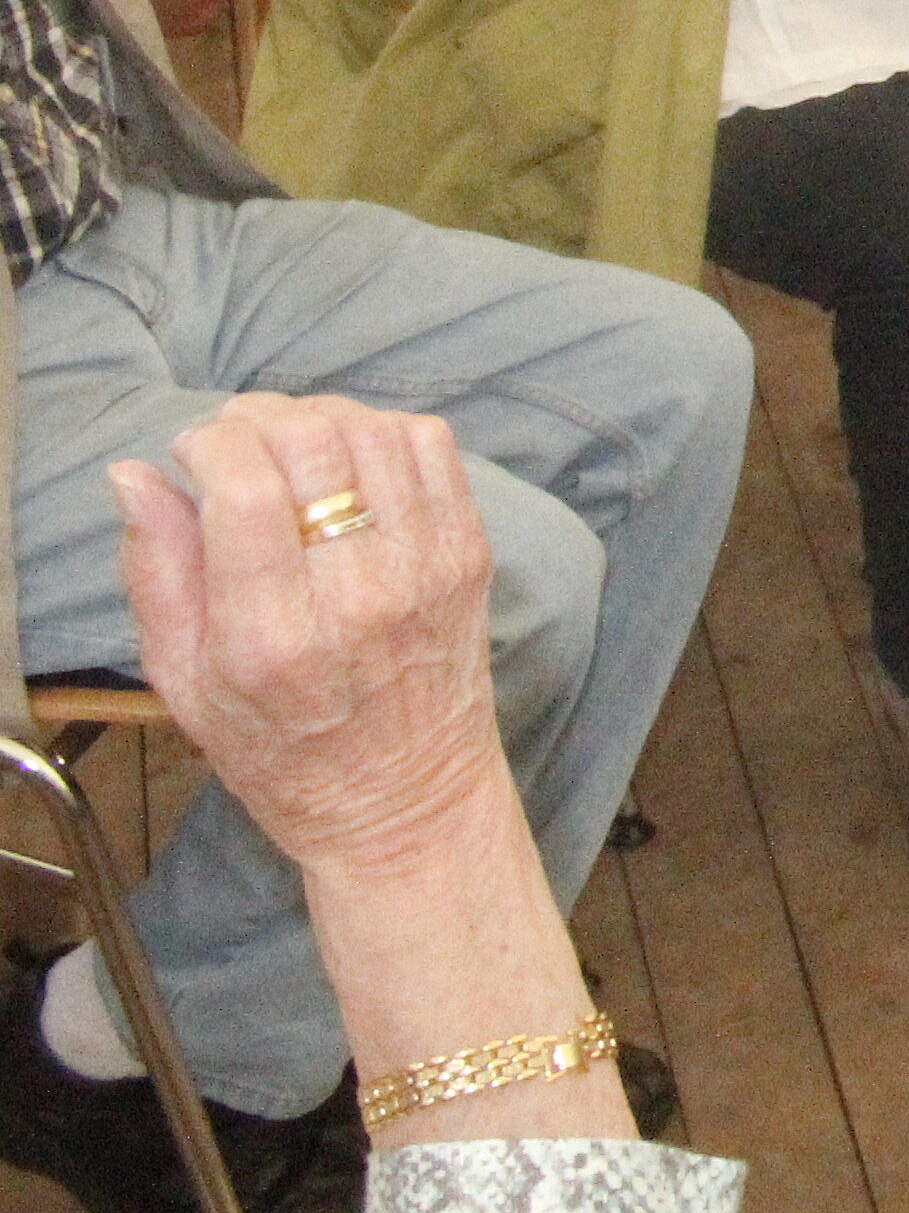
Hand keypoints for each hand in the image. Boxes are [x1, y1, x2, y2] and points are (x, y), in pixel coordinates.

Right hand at [111, 399, 506, 884]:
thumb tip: (134, 474)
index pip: (244, 487)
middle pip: (312, 444)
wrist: (402, 796)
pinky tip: (348, 456)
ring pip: (375, 432)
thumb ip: (156, 571)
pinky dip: (382, 429)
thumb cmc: (278, 749)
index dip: (209, 442)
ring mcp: (425, 568)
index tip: (190, 451)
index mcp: (270, 635)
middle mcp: (357, 594)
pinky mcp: (469, 554)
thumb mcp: (182, 682)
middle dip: (258, 418)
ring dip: (320, 416)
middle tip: (233, 437)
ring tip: (286, 442)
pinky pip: (433, 447)